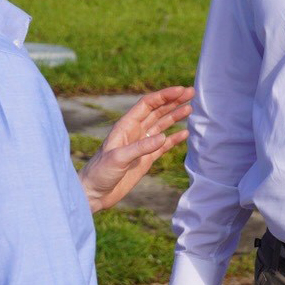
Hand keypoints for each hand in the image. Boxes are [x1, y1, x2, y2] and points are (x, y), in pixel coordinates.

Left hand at [79, 86, 192, 212]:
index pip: (147, 105)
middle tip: (191, 93)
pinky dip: (174, 139)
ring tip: (190, 109)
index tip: (180, 90)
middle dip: (173, 101)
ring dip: (175, 116)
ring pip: (162, 125)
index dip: (164, 96)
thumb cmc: (100, 172)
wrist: (94, 194)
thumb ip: (140, 147)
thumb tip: (164, 137)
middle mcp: (135, 132)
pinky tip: (185, 133)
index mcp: (125, 126)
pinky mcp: (146, 159)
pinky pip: (163, 145)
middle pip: (157, 111)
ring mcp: (141, 145)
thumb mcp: (118, 158)